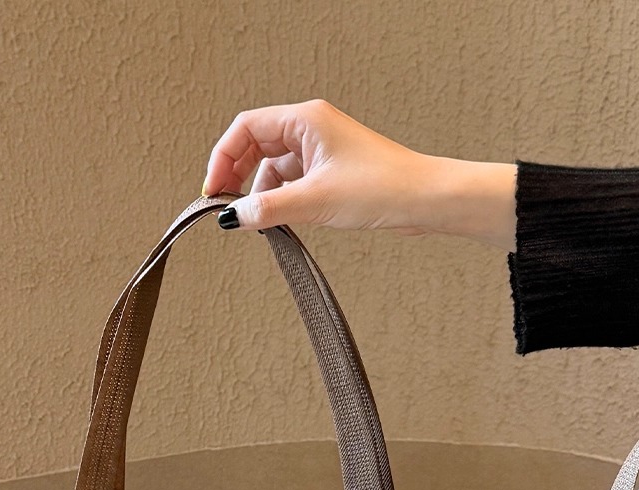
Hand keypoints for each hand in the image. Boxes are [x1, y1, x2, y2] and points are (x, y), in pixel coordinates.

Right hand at [202, 100, 516, 247]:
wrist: (425, 200)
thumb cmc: (383, 188)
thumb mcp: (316, 201)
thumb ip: (269, 209)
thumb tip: (234, 217)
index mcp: (305, 119)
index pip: (246, 128)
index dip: (223, 158)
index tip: (213, 192)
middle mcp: (311, 129)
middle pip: (256, 145)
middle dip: (238, 176)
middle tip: (227, 209)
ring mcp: (322, 150)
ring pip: (274, 167)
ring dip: (262, 193)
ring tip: (258, 222)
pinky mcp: (332, 172)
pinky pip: (293, 182)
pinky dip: (282, 200)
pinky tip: (281, 221)